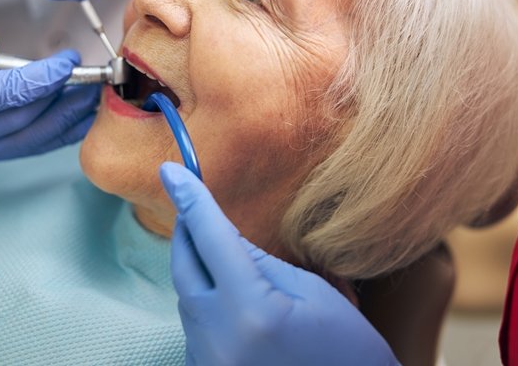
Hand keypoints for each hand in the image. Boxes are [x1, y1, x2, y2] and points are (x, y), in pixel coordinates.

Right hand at [0, 4, 98, 161]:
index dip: (36, 79)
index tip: (68, 61)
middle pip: (14, 119)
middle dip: (58, 97)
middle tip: (91, 76)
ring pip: (25, 139)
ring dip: (64, 118)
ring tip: (92, 94)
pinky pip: (26, 149)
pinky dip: (57, 134)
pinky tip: (80, 117)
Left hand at [159, 162, 398, 365]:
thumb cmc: (347, 352)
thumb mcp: (314, 293)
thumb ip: (262, 262)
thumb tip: (222, 235)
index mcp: (252, 309)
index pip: (212, 237)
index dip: (190, 199)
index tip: (170, 170)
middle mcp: (218, 338)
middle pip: (184, 268)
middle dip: (186, 232)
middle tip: (191, 205)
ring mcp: (206, 362)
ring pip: (186, 300)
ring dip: (199, 273)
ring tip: (224, 259)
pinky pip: (194, 330)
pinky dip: (205, 307)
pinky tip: (230, 303)